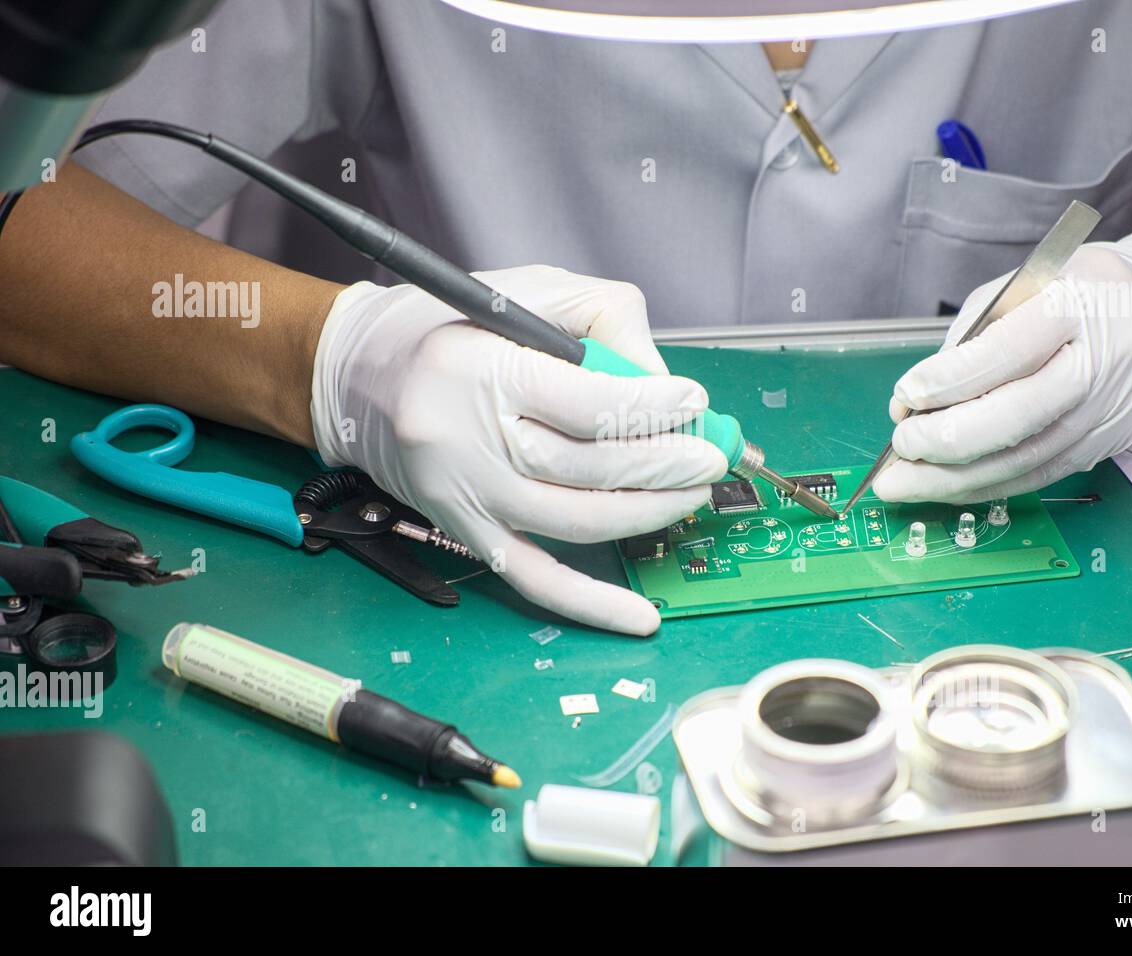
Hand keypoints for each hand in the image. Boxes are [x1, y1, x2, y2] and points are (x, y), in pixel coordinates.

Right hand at [310, 265, 726, 633]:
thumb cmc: (447, 328)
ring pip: (575, 524)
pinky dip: (590, 603)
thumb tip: (663, 382)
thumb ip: (600, 323)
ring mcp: (467, 498)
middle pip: (588, 469)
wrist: (356, 376)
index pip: (588, 406)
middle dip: (664, 464)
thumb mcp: (525, 291)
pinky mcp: (466, 532)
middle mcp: (469, 442)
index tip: (693, 401)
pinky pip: (533, 580)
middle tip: (709, 456)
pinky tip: (639, 616)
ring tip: (691, 495)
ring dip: (647, 514)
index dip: (653, 407)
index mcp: (481, 371)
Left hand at [873, 210, 1131, 502]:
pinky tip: (944, 489)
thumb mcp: (1028, 285)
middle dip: (945, 439)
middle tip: (900, 445)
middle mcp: (1102, 364)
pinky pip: (1037, 476)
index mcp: (1081, 307)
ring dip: (954, 479)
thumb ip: (971, 336)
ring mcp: (1108, 412)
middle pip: (1017, 417)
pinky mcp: (1106, 446)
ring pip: (1024, 460)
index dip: (948, 381)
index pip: (1007, 352)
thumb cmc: (1085, 291)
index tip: (904, 396)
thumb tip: (914, 398)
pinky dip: (985, 487)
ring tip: (903, 482)